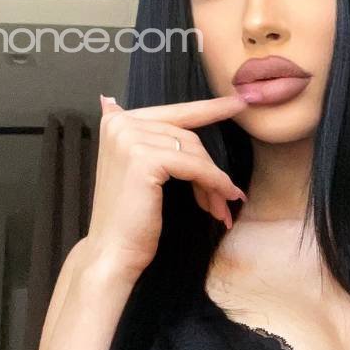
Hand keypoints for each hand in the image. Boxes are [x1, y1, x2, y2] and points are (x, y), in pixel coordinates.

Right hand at [88, 92, 247, 280]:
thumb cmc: (129, 219)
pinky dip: (213, 183)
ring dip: (214, 181)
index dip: (208, 108)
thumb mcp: (140, 171)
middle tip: (226, 197)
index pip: (173, 112)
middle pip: (187, 136)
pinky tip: (222, 199)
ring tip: (220, 207)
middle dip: (210, 168)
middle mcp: (120, 123)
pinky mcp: (144, 159)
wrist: (112, 251)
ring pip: (194, 151)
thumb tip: (111, 98)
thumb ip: (146, 139)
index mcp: (117, 122)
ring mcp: (130, 139)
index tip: (239, 103)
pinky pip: (195, 166)